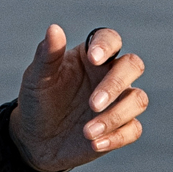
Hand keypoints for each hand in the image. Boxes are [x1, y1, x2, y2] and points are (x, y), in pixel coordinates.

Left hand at [10, 24, 147, 171]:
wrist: (35, 141)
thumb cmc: (37, 101)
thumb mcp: (37, 78)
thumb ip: (47, 55)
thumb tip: (54, 28)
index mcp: (90, 56)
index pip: (109, 39)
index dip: (106, 45)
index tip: (93, 58)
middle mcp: (109, 75)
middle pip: (133, 65)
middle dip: (115, 84)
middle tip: (91, 104)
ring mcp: (118, 102)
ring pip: (138, 99)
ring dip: (115, 116)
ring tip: (87, 131)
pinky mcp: (121, 128)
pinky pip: (133, 129)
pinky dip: (116, 137)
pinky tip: (94, 143)